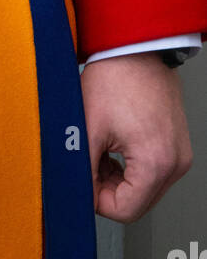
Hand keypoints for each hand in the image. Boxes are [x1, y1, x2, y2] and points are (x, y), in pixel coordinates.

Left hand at [81, 51, 192, 222]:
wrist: (133, 48)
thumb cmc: (114, 77)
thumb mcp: (88, 128)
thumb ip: (83, 169)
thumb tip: (78, 194)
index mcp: (156, 163)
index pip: (125, 211)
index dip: (97, 200)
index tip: (84, 180)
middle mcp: (175, 163)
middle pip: (138, 203)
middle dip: (109, 188)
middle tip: (90, 161)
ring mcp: (180, 154)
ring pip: (145, 189)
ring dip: (119, 177)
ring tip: (102, 148)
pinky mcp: (177, 145)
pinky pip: (153, 171)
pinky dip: (132, 166)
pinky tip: (115, 144)